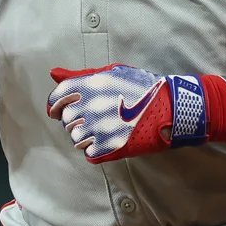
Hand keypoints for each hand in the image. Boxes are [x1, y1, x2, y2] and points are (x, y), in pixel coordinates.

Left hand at [46, 64, 207, 163]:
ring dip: (85, 135)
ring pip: (76, 138)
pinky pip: (89, 154)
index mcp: (91, 85)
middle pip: (66, 120)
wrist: (171, 107)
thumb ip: (80, 75)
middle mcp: (92, 106)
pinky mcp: (111, 147)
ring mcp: (101, 129)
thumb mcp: (112, 72)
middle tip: (92, 118)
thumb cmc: (142, 86)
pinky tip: (108, 140)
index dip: (54, 106)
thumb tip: (54, 73)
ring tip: (102, 129)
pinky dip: (95, 149)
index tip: (57, 111)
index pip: (57, 98)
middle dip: (75, 120)